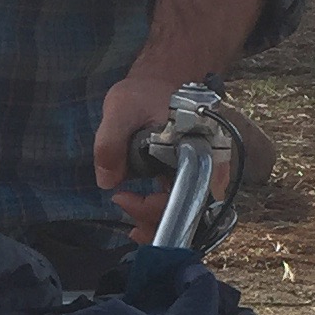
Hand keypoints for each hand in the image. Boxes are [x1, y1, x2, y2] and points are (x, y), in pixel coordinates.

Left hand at [92, 0, 264, 234]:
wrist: (159, 84)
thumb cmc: (144, 93)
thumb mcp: (121, 108)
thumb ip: (111, 141)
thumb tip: (108, 182)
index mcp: (199, 149)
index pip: (186, 195)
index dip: (154, 207)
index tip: (121, 197)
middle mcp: (207, 166)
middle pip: (191, 213)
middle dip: (158, 225)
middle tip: (127, 223)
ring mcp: (199, 174)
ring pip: (189, 214)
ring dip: (162, 226)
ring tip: (135, 230)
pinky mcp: (188, 179)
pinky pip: (183, 206)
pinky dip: (164, 217)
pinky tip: (142, 220)